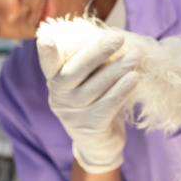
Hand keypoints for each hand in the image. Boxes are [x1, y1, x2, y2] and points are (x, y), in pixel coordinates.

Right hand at [37, 28, 141, 173]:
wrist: (98, 143)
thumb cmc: (93, 101)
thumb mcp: (84, 83)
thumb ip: (89, 65)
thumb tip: (110, 37)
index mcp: (55, 81)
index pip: (48, 65)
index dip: (46, 53)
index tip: (45, 40)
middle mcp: (60, 97)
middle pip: (75, 72)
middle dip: (97, 52)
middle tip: (119, 37)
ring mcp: (74, 114)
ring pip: (96, 87)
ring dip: (118, 69)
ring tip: (136, 55)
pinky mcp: (91, 126)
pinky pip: (109, 104)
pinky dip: (122, 90)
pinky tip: (135, 78)